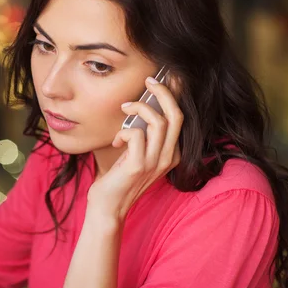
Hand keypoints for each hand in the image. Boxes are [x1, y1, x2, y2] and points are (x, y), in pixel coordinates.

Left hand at [87, 77, 182, 220]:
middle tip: (148, 80)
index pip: (180, 118)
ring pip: (159, 121)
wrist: (108, 208)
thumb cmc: (118, 179)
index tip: (159, 81)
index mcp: (171, 153)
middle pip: (176, 115)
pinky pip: (136, 134)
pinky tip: (116, 139)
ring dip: (139, 107)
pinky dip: (124, 131)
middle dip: (163, 92)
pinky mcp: (138, 166)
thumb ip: (143, 136)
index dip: (172, 95)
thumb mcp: (136, 154)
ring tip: (125, 108)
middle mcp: (168, 157)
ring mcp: (155, 163)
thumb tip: (139, 108)